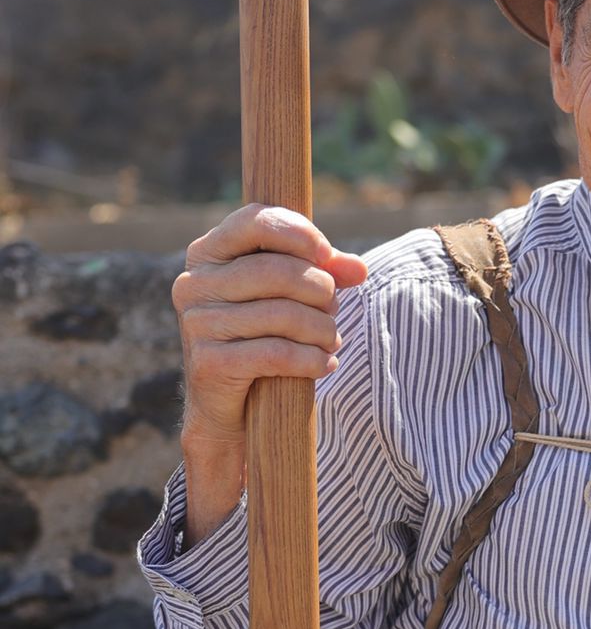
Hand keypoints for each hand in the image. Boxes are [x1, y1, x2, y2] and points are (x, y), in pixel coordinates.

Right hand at [172, 201, 368, 447]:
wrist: (229, 408)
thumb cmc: (262, 338)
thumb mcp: (290, 296)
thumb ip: (323, 273)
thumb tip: (359, 270)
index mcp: (208, 253)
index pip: (254, 221)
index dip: (298, 233)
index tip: (326, 255)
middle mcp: (194, 284)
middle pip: (277, 271)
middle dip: (320, 290)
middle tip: (333, 308)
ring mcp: (197, 324)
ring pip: (282, 314)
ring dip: (322, 329)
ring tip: (331, 339)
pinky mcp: (208, 364)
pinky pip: (276, 354)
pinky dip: (311, 359)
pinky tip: (324, 364)